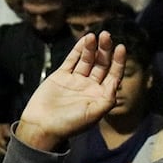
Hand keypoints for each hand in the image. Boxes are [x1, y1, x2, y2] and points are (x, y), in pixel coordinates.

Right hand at [16, 32, 125, 150]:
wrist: (42, 126)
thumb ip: (107, 99)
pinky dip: (78, 50)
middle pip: (102, 64)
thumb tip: (117, 84)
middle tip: (107, 35)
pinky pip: (72, 60)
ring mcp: (76, 81)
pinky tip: (85, 39)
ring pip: (87, 60)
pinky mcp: (61, 76)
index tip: (121, 47)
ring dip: (92, 48)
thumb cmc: (69, 124)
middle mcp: (90, 87)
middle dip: (105, 50)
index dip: (119, 61)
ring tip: (94, 36)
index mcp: (100, 96)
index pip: (114, 75)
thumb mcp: (93, 114)